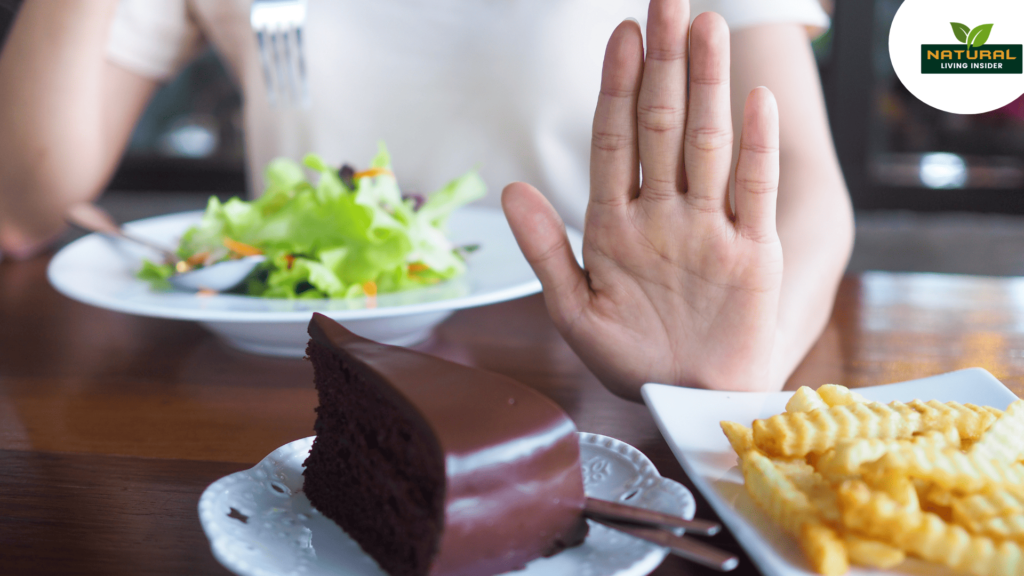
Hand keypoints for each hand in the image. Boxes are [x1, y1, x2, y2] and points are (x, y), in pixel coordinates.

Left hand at [503, 0, 782, 399]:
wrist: (685, 400)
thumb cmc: (629, 359)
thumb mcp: (574, 310)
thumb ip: (546, 249)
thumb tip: (511, 188)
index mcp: (615, 224)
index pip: (614, 140)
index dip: (615, 88)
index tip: (619, 35)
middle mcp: (664, 214)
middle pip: (662, 125)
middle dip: (662, 65)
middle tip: (666, 1)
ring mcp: (710, 228)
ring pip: (708, 144)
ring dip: (706, 87)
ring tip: (705, 27)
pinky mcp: (753, 253)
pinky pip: (755, 192)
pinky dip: (756, 148)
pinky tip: (753, 100)